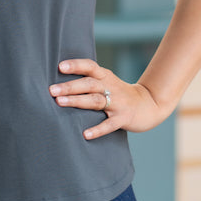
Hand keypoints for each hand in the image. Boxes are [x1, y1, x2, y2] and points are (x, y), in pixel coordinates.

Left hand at [49, 59, 169, 140]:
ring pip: (96, 101)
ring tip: (60, 103)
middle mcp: (110, 87)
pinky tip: (86, 134)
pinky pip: (109, 124)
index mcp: (105, 76)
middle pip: (89, 84)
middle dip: (70, 87)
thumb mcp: (106, 81)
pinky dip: (98, 129)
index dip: (76, 65)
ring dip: (78, 101)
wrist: (148, 105)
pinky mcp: (124, 118)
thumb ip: (88, 80)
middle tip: (52, 90)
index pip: (90, 66)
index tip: (60, 67)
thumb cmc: (118, 93)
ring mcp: (118, 103)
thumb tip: (58, 81)